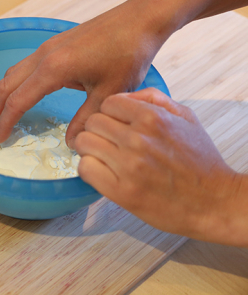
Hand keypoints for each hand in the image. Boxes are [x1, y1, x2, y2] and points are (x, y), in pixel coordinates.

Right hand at [0, 0, 167, 144]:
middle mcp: (43, 56)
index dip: (5, 122)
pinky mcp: (54, 43)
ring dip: (3, 95)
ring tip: (1, 116)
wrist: (140, 18)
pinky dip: (15, 83)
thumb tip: (71, 142)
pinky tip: (22, 93)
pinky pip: (24, 65)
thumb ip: (86, 119)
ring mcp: (47, 47)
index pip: (18, 100)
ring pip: (13, 73)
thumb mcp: (110, 93)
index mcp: (54, 69)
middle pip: (6, 85)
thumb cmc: (129, 53)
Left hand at [76, 88, 247, 245]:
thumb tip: (124, 96)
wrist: (214, 202)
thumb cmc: (200, 161)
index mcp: (152, 118)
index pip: (107, 103)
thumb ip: (153, 99)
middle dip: (98, 130)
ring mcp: (128, 167)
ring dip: (90, 149)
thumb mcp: (185, 118)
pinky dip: (89, 168)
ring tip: (105, 156)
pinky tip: (103, 171)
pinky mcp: (122, 192)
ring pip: (84, 143)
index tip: (115, 124)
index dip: (110, 113)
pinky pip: (85, 169)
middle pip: (92, 122)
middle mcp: (138, 140)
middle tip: (108, 142)